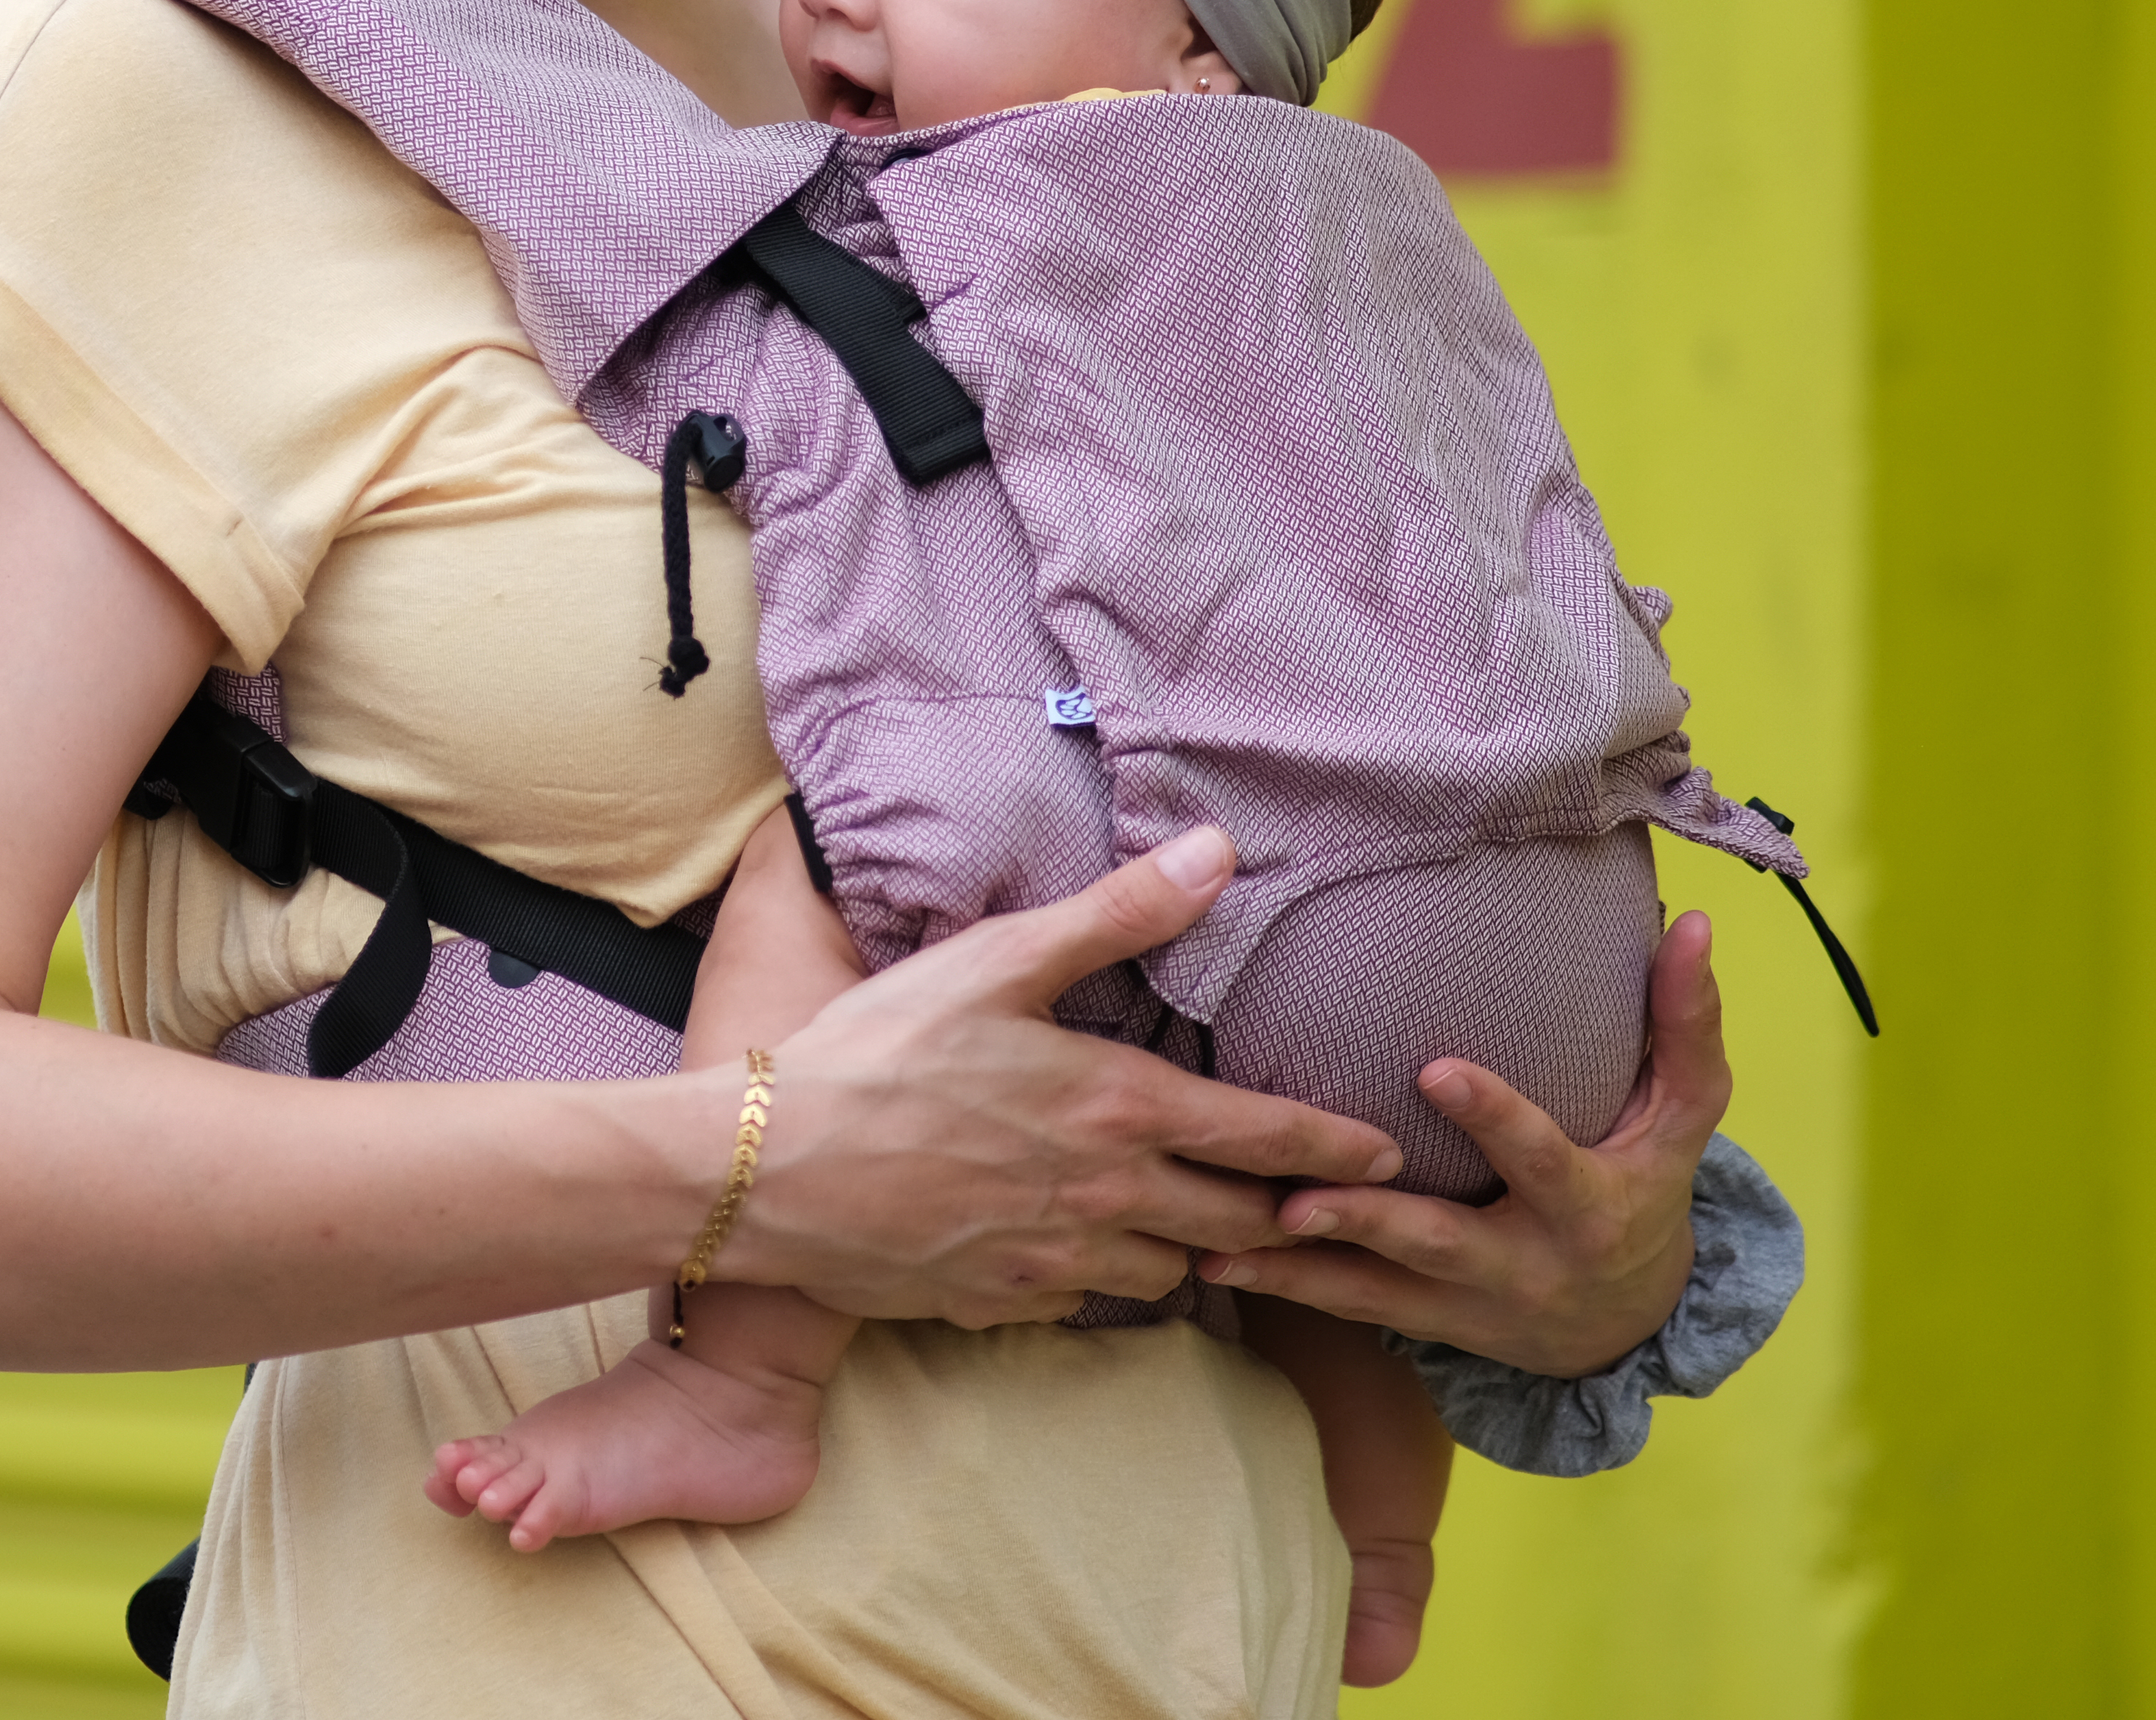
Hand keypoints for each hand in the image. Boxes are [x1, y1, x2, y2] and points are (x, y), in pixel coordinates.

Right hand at [728, 828, 1406, 1327]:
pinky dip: (1110, 1277)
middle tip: (1330, 1212)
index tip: (1386, 1160)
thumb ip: (1118, 914)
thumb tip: (1217, 851)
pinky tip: (1093, 1252)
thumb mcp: (998, 960)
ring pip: (1173, 1271)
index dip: (1336, 1151)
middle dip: (1291, 1217)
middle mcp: (1110, 1196)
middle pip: (1241, 1224)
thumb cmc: (878, 1051)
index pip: (1268, 1139)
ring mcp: (1060, 1261)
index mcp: (1120, 1109)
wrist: (768, 1169)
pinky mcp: (1006, 1305)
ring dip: (1202, 1251)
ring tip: (1214, 1232)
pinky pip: (1092, 1300)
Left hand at [1200, 906, 1731, 1376]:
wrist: (1631, 1324)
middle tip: (1298, 1191)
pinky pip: (1348, 1310)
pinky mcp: (1424, 1323)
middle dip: (1368, 1219)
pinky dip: (1283, 1288)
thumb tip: (1694, 921)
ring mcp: (1467, 1303)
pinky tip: (1208, 1260)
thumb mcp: (1684, 1116)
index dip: (1492, 1117)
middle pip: (1438, 1240)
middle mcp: (1523, 1264)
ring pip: (1377, 1289)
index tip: (1434, 1068)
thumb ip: (1686, 1024)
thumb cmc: (1647, 1187)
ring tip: (1222, 1238)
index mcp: (1587, 1206)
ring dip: (1299, 1266)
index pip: (1539, 1158)